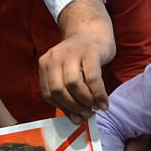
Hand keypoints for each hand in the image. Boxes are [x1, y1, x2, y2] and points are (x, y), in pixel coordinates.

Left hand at [39, 0, 114, 123]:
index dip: (63, 109)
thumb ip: (67, 91)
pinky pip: (93, 79)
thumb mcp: (67, 71)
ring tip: (96, 107)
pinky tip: (104, 102)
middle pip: (58, 90)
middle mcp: (55, 57)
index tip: (76, 117)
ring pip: (73, 85)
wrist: (93, 31)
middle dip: (74, 106)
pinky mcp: (90, 52)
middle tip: (87, 113)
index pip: (48, 93)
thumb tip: (77, 119)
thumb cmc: (81, 58)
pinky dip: (99, 95)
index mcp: (46, 63)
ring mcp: (72, 53)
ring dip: (86, 101)